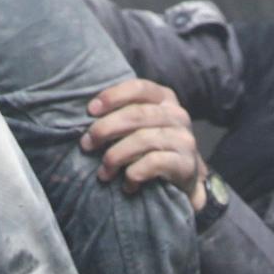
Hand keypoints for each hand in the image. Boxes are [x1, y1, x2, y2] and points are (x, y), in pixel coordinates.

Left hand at [82, 78, 205, 206]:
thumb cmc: (154, 148)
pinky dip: (134, 173)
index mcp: (165, 98)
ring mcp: (184, 139)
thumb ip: (124, 114)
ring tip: (103, 172)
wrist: (186, 179)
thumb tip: (89, 116)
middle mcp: (177, 114)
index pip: (138, 88)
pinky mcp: (186, 163)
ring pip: (143, 139)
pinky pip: (153, 163)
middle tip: (86, 144)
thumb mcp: (142, 125)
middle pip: (136, 114)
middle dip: (105, 129)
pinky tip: (127, 185)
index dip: (113, 96)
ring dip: (115, 156)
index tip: (90, 111)